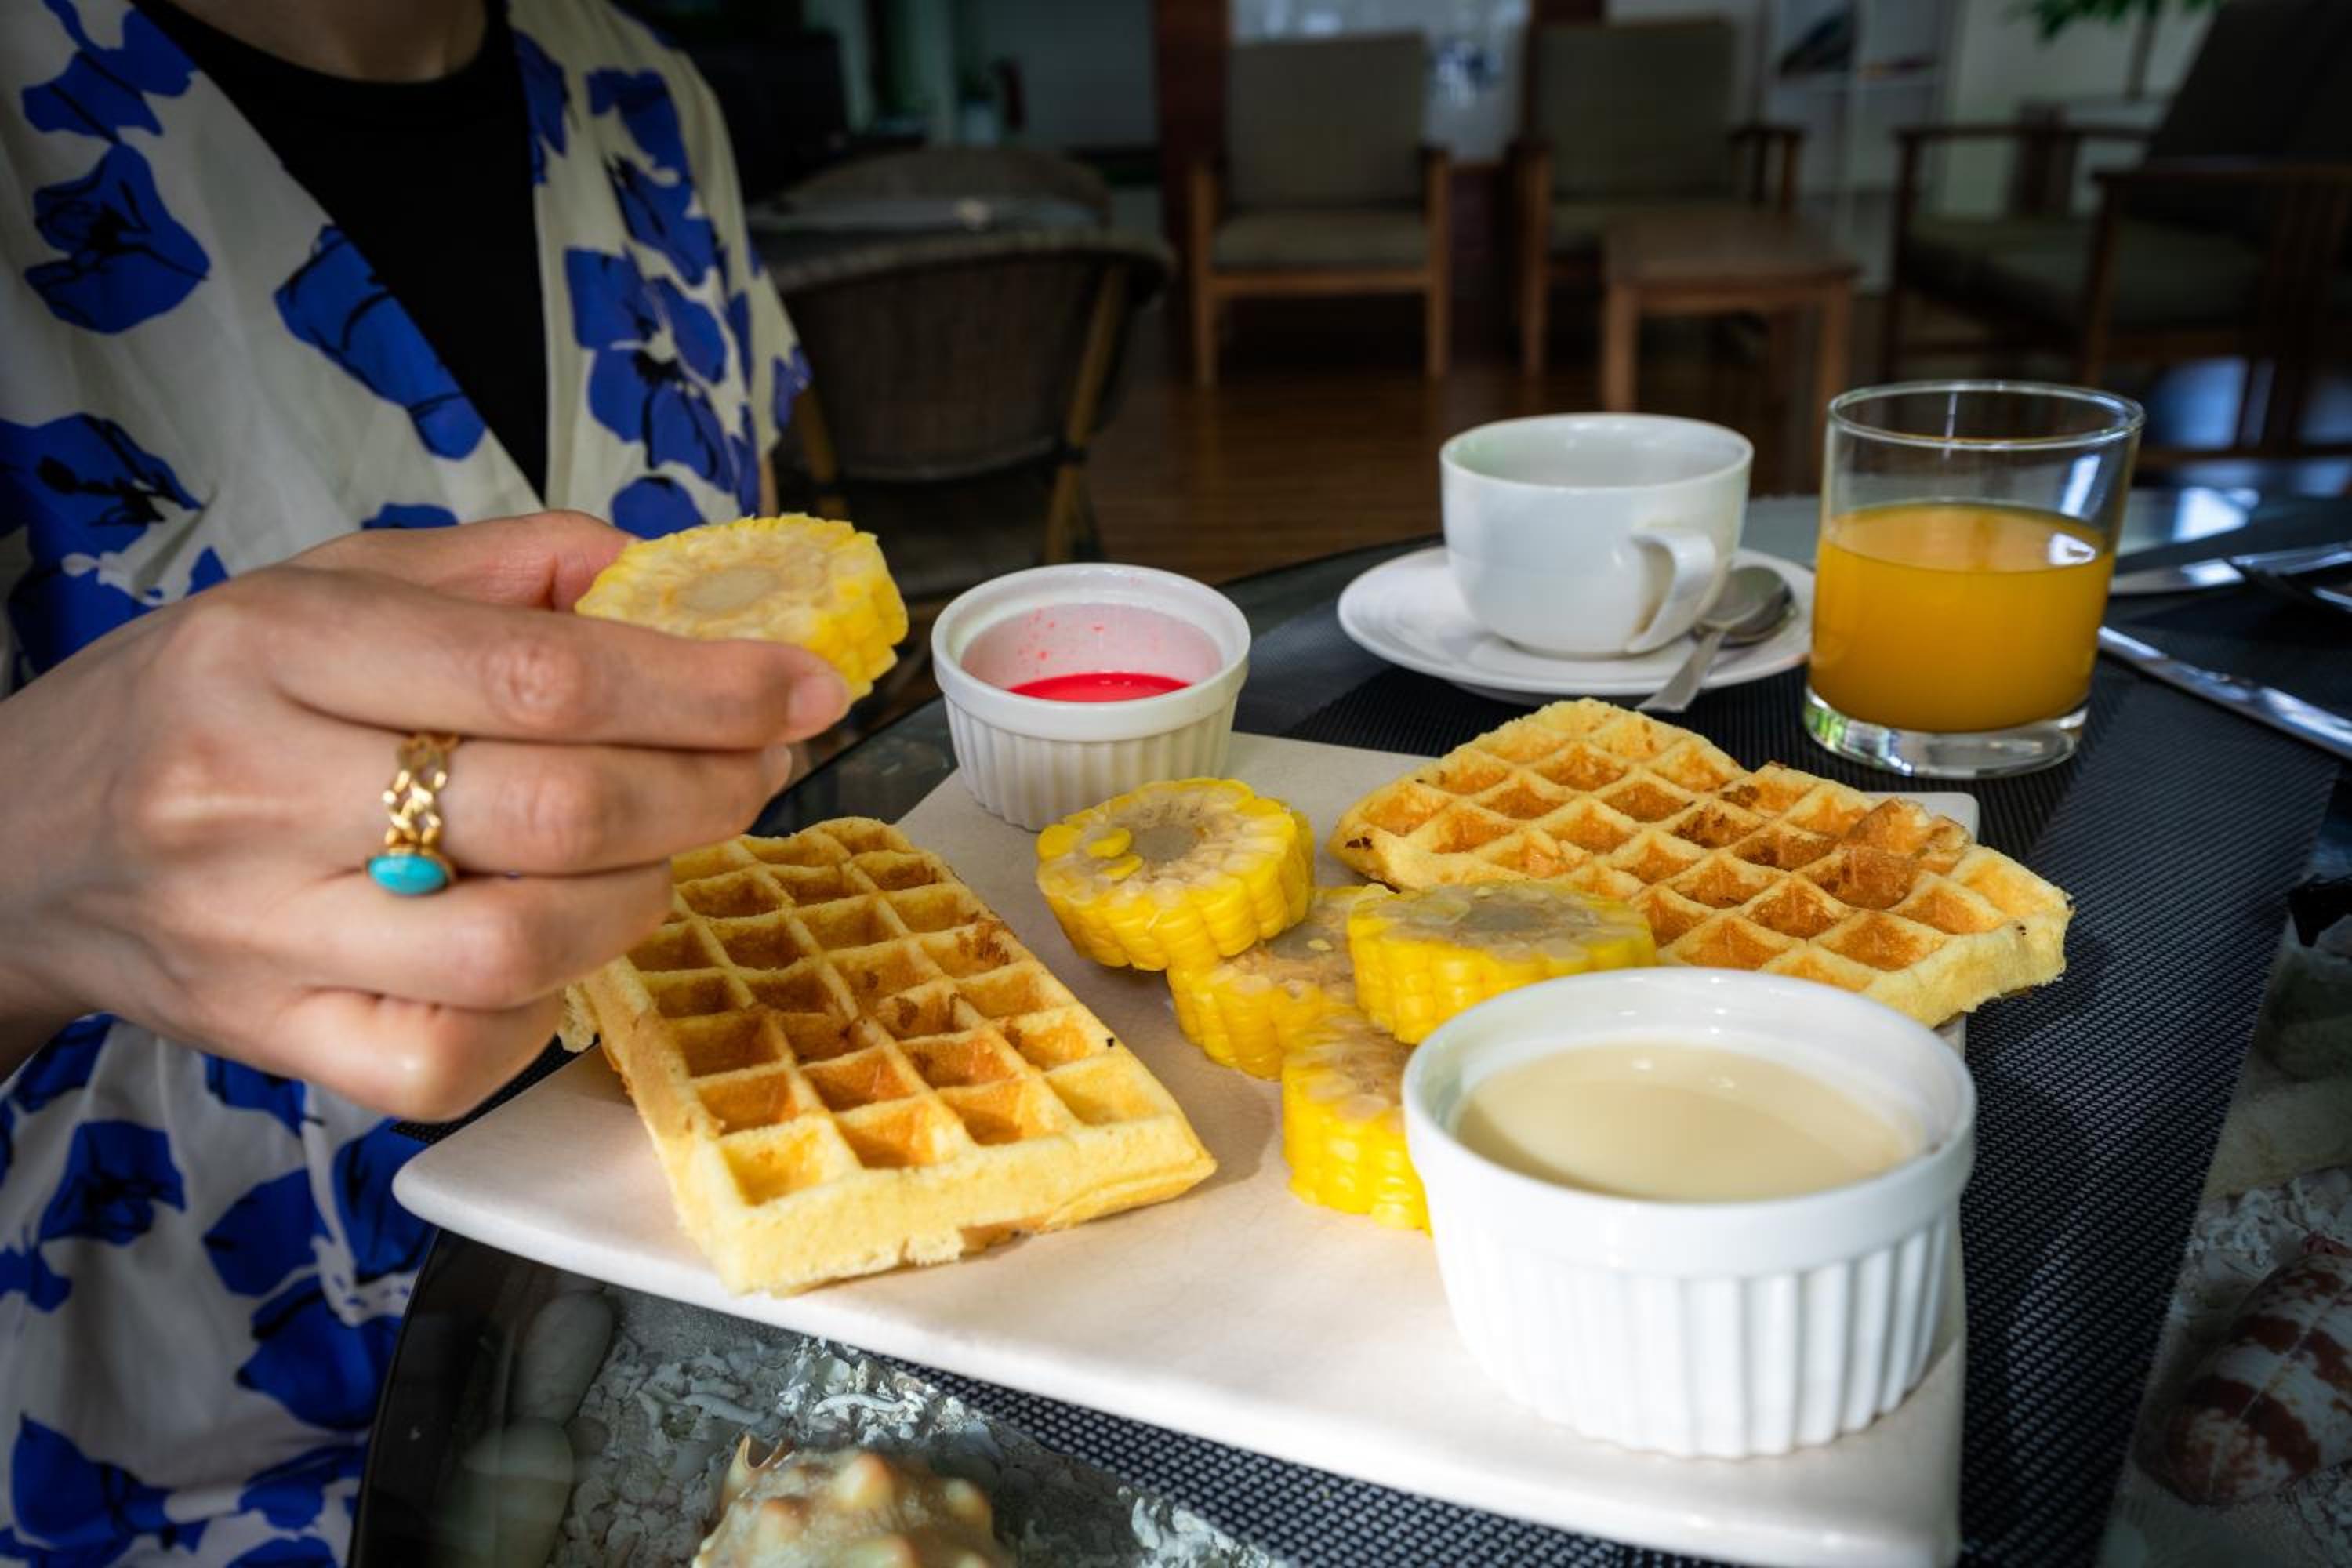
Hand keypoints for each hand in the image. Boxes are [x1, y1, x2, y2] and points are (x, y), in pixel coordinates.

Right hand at [0, 511, 848, 1117]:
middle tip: (757, 766)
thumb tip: (650, 569)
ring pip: (518, 949)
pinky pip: (451, 1057)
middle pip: (551, 814)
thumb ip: (490, 569)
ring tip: (659, 848)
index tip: (805, 688)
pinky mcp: (273, 1043)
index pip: (540, 675)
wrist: (20, 841)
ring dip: (641, 898)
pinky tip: (555, 945)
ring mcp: (260, 937)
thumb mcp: (317, 586)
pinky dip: (542, 1008)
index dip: (704, 687)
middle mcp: (255, 795)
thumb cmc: (198, 701)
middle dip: (702, 791)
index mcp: (273, 651)